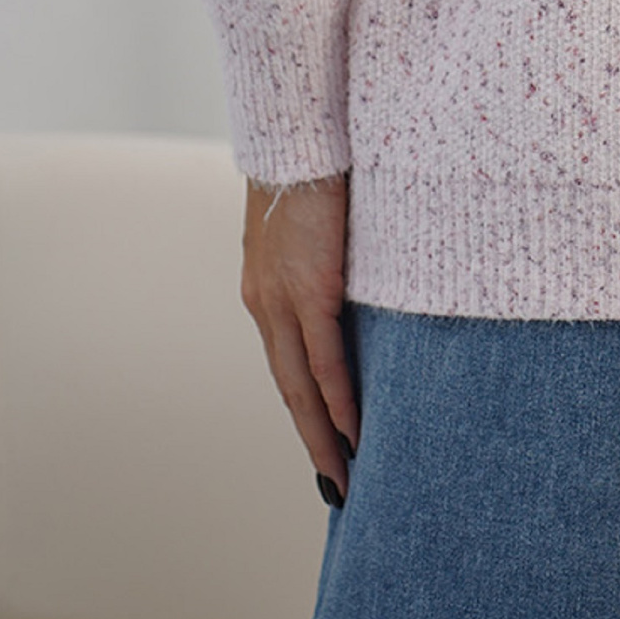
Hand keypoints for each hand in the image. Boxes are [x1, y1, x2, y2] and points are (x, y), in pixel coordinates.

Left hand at [240, 172, 359, 501]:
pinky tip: (355, 430)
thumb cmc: (311, 166)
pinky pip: (326, 360)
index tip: (322, 442)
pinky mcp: (311, 290)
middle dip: (311, 440)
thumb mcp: (309, 224)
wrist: (297, 133)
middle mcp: (265, 305)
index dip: (303, 407)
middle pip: (288, 389)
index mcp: (264, 290)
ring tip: (346, 475)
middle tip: (336, 485)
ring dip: (324, 435)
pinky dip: (339, 400)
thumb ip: (321, 258)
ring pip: (301, 387)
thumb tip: (348, 276)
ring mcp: (284, 301)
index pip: (284, 364)